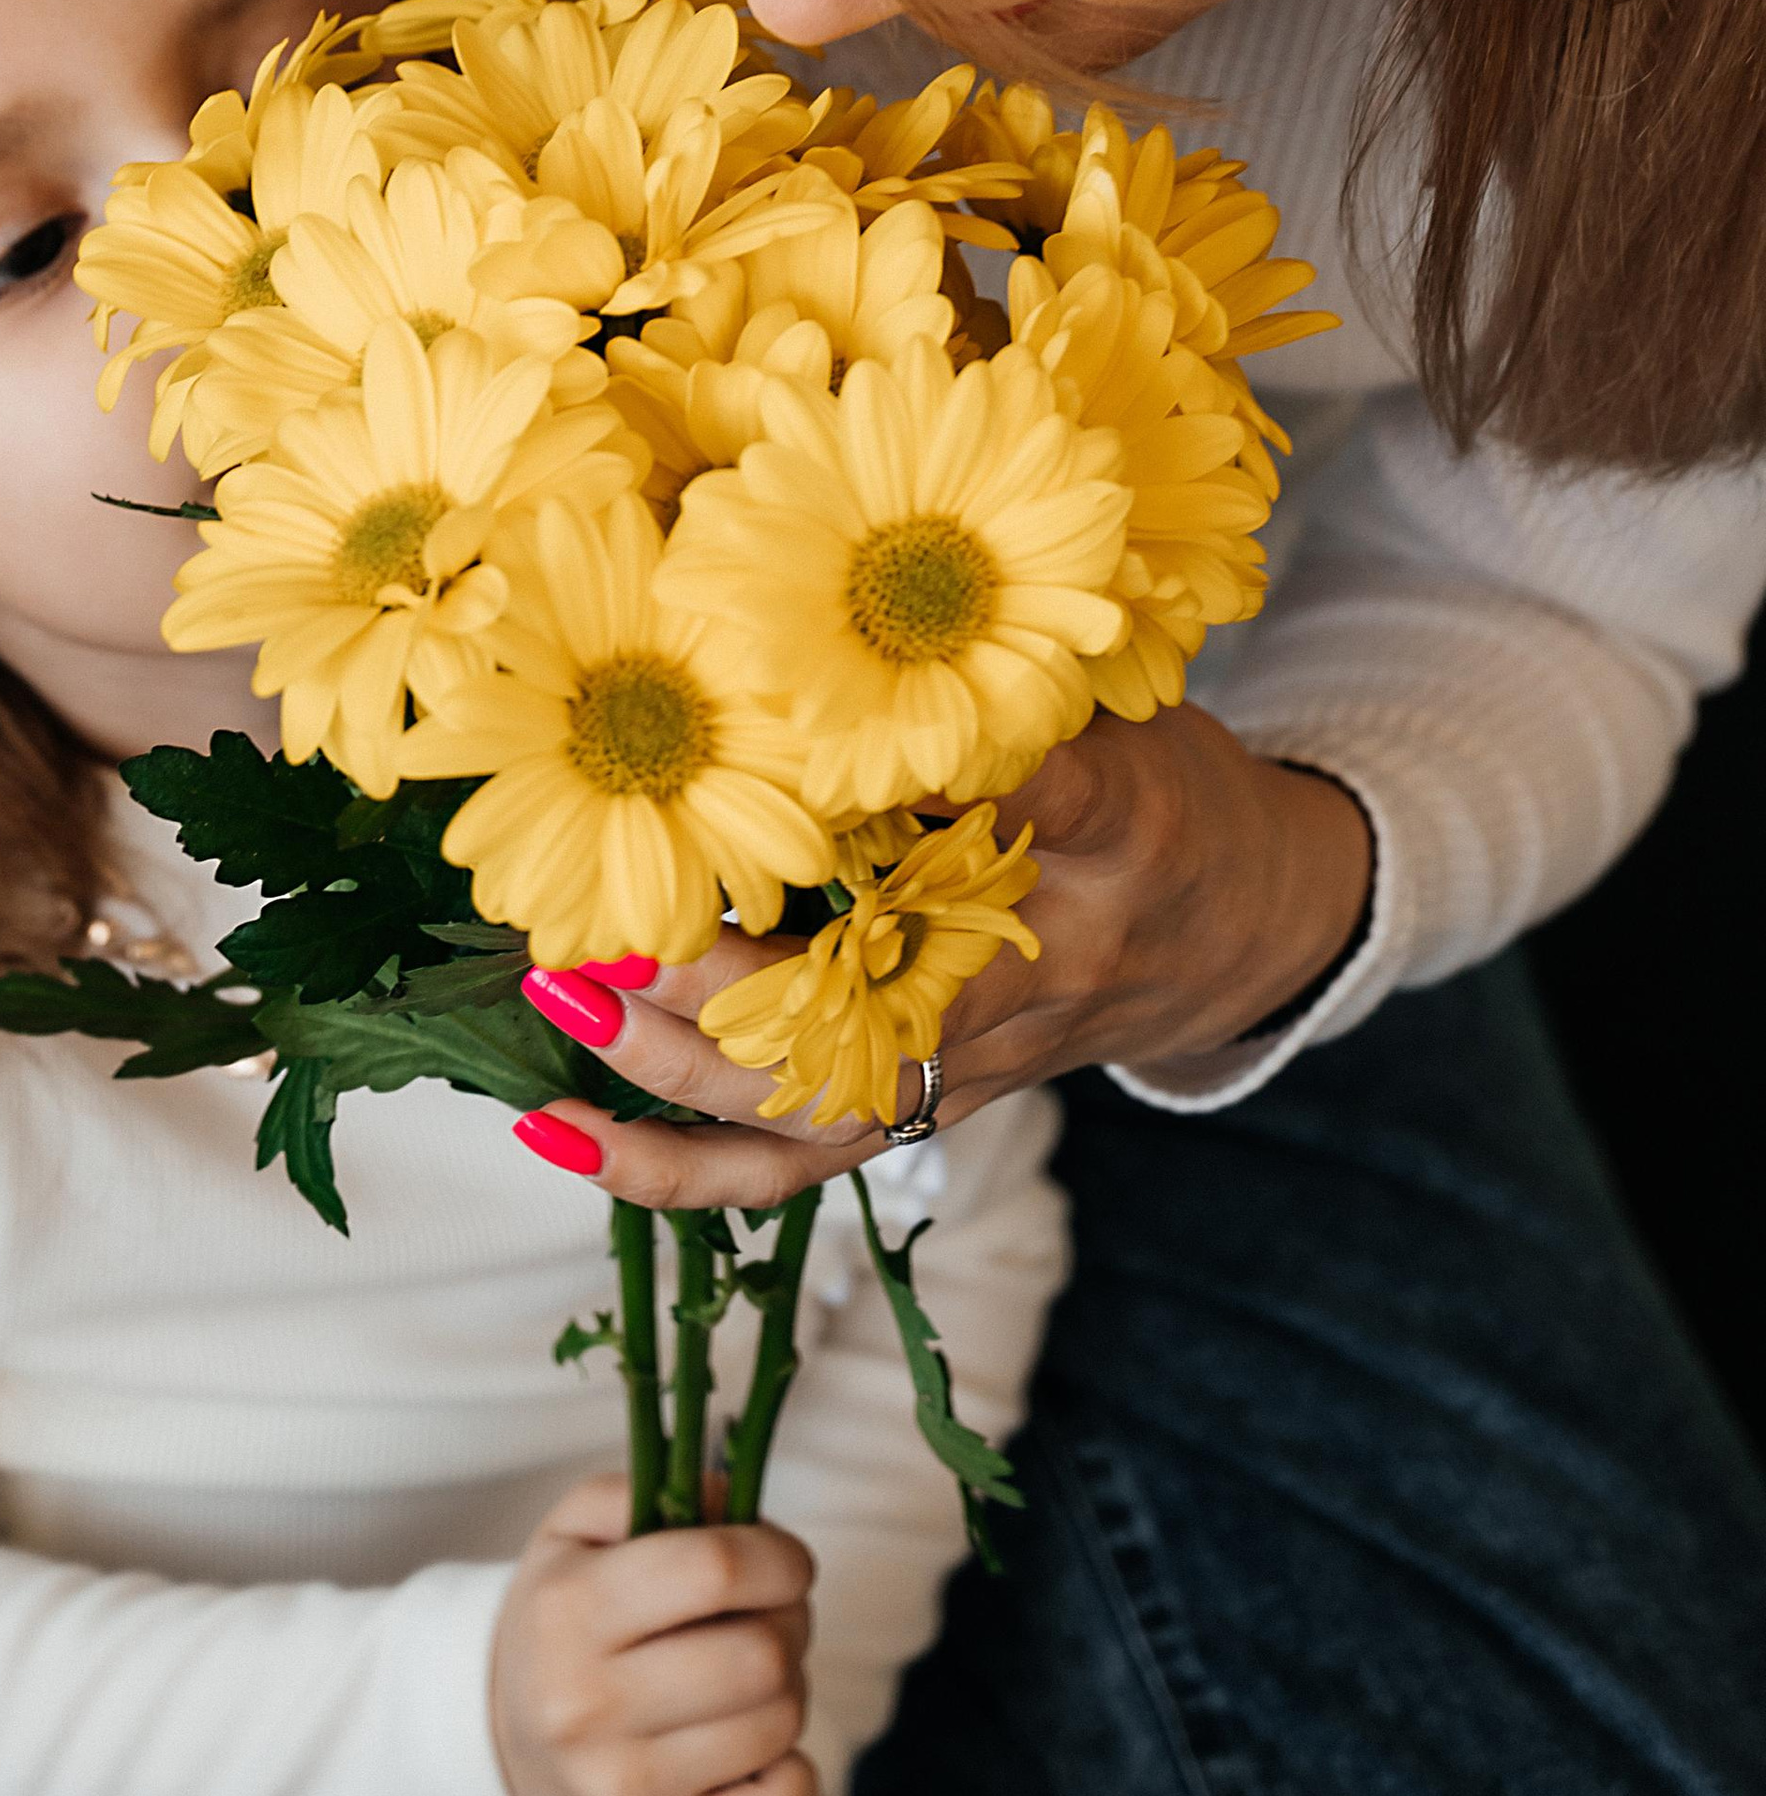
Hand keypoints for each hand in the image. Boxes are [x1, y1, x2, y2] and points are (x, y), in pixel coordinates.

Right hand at [490, 1476, 817, 1795]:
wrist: (502, 1736)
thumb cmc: (561, 1618)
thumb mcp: (575, 1528)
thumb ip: (648, 1489)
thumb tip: (733, 1500)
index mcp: (572, 1610)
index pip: (715, 1570)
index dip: (778, 1556)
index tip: (786, 1562)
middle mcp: (587, 1705)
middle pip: (759, 1655)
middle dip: (790, 1624)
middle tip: (768, 1620)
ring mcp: (622, 1788)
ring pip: (776, 1726)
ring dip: (789, 1692)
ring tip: (751, 1680)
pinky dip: (792, 1776)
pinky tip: (758, 1747)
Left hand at [515, 705, 1373, 1210]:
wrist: (1242, 932)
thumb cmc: (1167, 804)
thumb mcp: (1119, 722)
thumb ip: (1006, 695)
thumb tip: (870, 629)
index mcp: (1079, 870)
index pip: (971, 842)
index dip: (865, 809)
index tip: (751, 772)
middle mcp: (1009, 994)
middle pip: (850, 1010)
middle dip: (706, 976)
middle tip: (588, 917)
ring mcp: (955, 1067)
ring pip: (800, 1107)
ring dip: (665, 1068)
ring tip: (554, 993)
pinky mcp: (915, 1103)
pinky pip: (786, 1164)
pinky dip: (670, 1167)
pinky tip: (557, 1131)